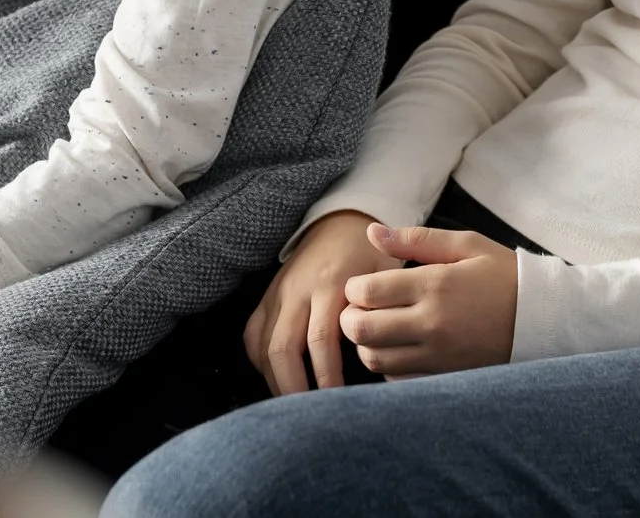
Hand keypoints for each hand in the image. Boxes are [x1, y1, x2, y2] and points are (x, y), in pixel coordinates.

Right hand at [244, 210, 400, 393]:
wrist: (340, 222)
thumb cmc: (370, 254)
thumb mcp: (386, 273)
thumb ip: (383, 311)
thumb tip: (380, 358)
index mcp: (330, 285)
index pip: (320, 341)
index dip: (326, 378)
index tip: (338, 404)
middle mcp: (297, 290)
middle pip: (282, 349)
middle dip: (292, 388)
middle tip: (308, 418)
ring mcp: (277, 294)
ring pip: (263, 347)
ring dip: (275, 382)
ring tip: (293, 409)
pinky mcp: (266, 297)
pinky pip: (253, 336)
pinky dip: (261, 363)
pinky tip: (277, 380)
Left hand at [339, 223, 518, 379]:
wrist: (543, 319)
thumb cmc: (503, 275)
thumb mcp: (466, 245)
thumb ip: (415, 239)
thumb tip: (371, 232)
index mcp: (435, 285)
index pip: (367, 292)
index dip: (353, 288)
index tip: (363, 285)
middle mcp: (432, 323)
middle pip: (362, 330)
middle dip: (349, 318)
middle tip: (360, 308)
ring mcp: (438, 355)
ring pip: (375, 359)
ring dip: (366, 343)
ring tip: (379, 327)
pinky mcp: (444, 375)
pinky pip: (396, 378)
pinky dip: (387, 365)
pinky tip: (399, 348)